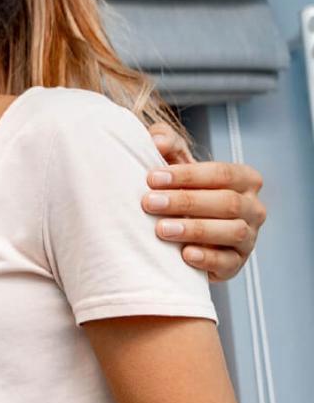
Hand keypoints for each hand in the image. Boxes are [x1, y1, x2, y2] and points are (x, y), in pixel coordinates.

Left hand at [144, 123, 266, 281]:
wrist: (179, 235)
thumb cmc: (179, 193)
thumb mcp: (175, 167)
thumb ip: (167, 145)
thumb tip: (157, 139)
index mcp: (244, 179)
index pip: (221, 173)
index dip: (187, 175)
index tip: (152, 178)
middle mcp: (253, 207)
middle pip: (227, 202)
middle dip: (185, 201)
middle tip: (149, 203)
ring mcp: (248, 237)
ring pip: (232, 231)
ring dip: (195, 229)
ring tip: (161, 229)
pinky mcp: (236, 264)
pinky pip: (228, 262)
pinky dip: (207, 259)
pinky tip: (185, 255)